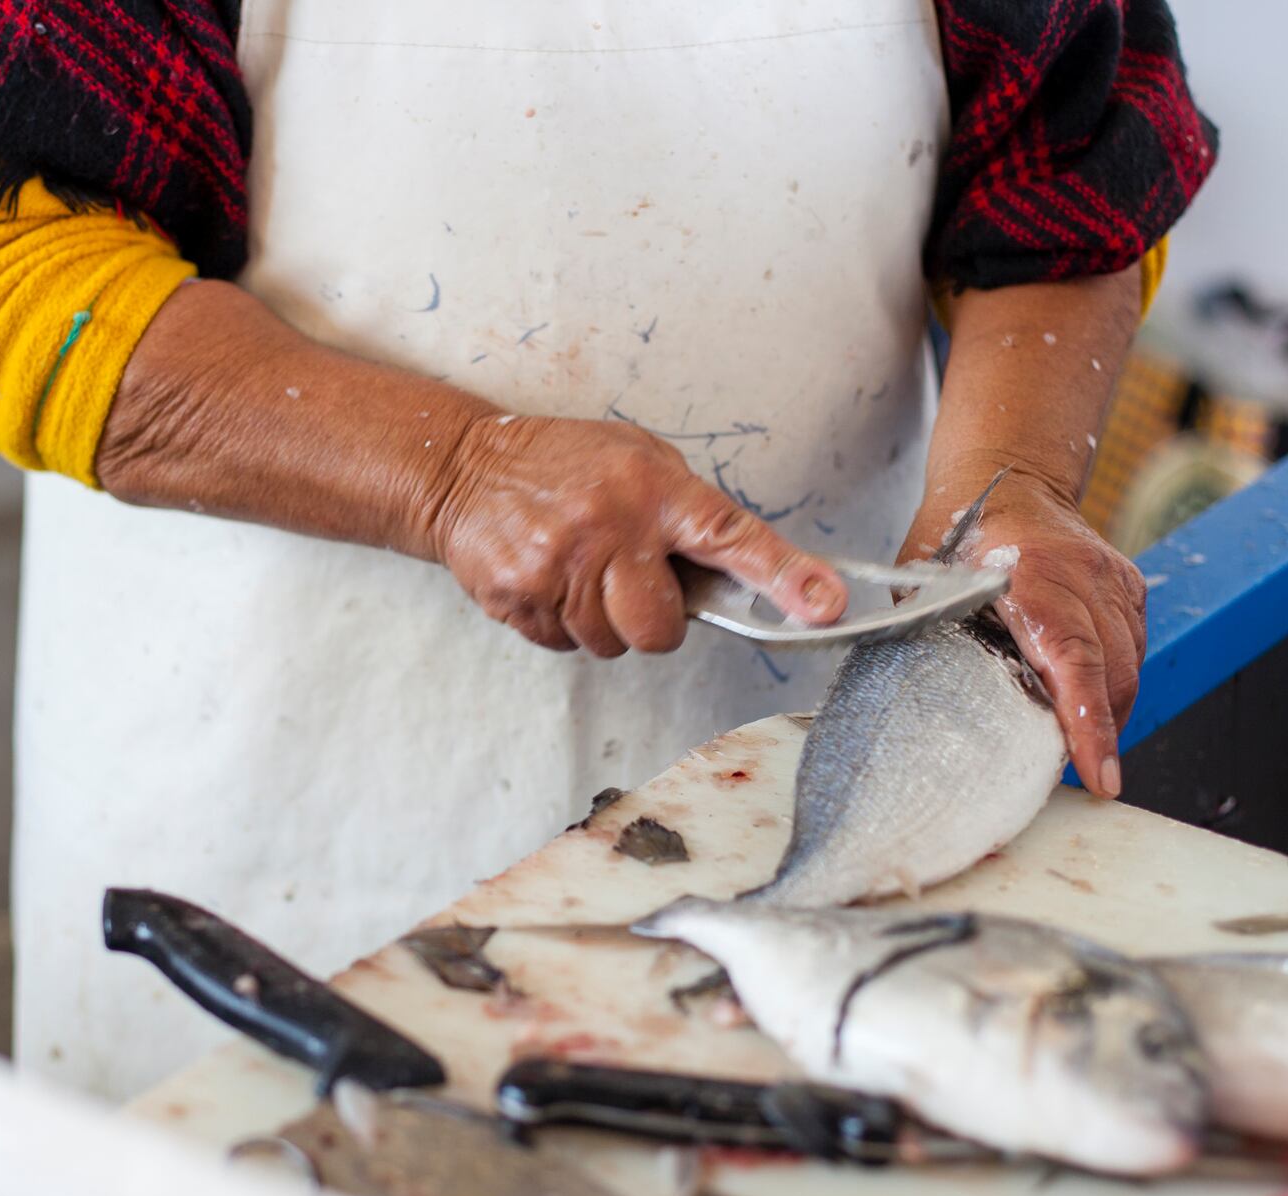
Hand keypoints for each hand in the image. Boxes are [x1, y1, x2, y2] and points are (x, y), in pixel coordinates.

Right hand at [432, 414, 846, 654]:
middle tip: (632, 585)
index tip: (825, 605)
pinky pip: (563, 645)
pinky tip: (549, 579)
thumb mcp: (636, 459)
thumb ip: (685, 512)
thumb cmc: (561, 464)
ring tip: (581, 571)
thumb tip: (742, 576)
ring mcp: (558, 568)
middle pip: (661, 630)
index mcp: (651, 490)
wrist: (462, 468)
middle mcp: (608, 529)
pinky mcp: (518, 598)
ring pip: (611, 645)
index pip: (732, 538)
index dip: (783, 576)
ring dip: (603, 622)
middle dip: (655, 622)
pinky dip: (561, 624)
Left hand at [901, 474, 1144, 797]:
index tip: (1100, 774)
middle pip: (1113, 674)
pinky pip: (1134, 646)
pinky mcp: (1126, 584)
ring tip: (1082, 741)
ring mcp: (1111, 578)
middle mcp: (1082, 575)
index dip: (1089, 725)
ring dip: (1110, 710)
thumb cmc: (955, 535)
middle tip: (1082, 775)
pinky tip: (1090, 695)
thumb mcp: (925, 590)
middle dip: (1102, 734)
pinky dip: (1116, 680)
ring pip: (1131, 665)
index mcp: (1030, 576)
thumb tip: (930, 714)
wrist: (1004, 476)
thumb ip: (934, 645)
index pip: (1074, 662)